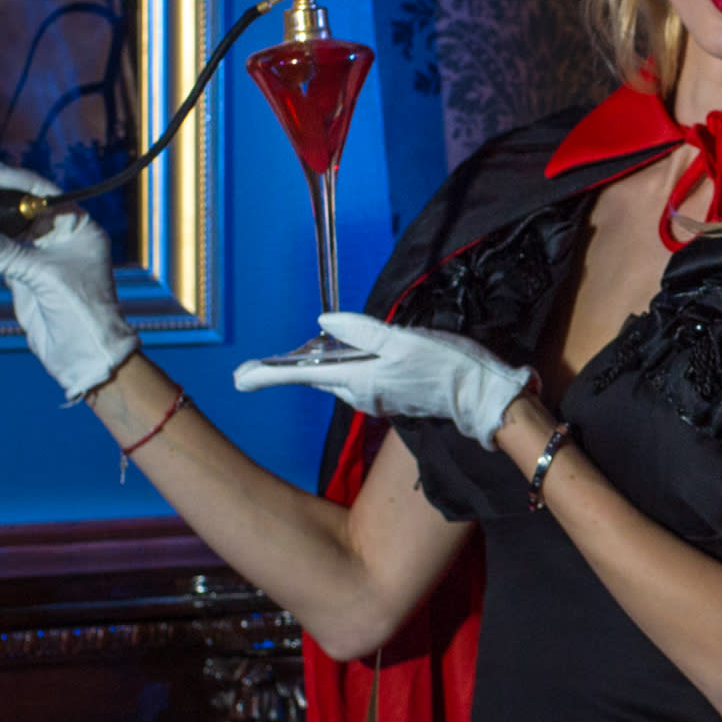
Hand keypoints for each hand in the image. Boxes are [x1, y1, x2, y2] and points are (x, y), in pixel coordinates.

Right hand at [0, 163, 136, 402]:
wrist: (83, 351)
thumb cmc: (80, 309)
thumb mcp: (45, 277)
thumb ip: (10, 254)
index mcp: (79, 228)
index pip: (44, 194)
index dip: (15, 181)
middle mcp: (61, 236)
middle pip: (22, 206)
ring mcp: (42, 254)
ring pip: (9, 226)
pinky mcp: (26, 273)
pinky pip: (1, 248)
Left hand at [231, 312, 525, 441]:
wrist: (483, 397)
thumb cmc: (447, 365)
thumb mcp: (404, 340)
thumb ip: (362, 332)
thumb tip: (323, 322)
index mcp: (359, 379)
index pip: (303, 374)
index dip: (269, 373)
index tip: (238, 378)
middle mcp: (361, 394)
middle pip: (317, 376)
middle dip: (294, 365)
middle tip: (261, 365)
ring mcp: (376, 398)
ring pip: (337, 377)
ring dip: (323, 364)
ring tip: (308, 350)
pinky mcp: (391, 397)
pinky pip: (357, 380)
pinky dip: (347, 367)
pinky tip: (351, 355)